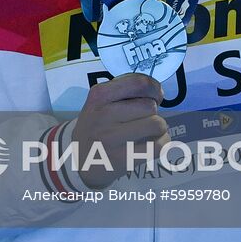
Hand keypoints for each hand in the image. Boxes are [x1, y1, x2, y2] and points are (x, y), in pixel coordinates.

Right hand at [72, 73, 168, 188]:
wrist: (79, 158)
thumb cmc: (96, 126)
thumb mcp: (99, 102)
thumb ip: (124, 91)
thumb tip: (157, 92)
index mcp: (99, 95)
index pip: (139, 83)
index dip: (154, 88)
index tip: (154, 96)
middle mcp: (104, 114)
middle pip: (150, 106)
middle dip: (154, 112)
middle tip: (144, 118)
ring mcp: (112, 138)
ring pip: (157, 124)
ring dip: (159, 128)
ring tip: (148, 132)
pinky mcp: (123, 158)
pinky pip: (158, 146)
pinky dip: (161, 143)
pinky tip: (151, 144)